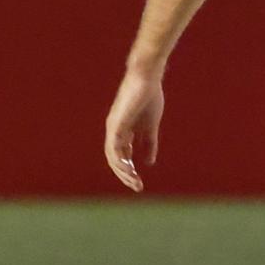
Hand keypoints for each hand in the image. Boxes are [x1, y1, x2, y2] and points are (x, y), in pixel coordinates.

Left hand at [104, 70, 164, 191]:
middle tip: (137, 187)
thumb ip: (149, 143)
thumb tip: (149, 162)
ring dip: (123, 171)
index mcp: (123, 131)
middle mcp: (114, 131)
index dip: (129, 169)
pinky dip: (120, 160)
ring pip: (113, 156)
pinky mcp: (115, 125)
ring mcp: (113, 128)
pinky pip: (114, 147)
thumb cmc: (149, 96)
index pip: (122, 155)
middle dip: (126, 174)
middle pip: (116, 159)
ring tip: (134, 181)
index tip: (139, 181)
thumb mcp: (151, 125)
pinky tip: (129, 168)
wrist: (147, 78)